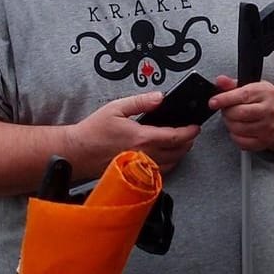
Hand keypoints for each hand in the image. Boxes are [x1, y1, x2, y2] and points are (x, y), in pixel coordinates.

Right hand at [65, 93, 201, 176]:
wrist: (77, 153)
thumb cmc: (93, 130)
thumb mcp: (116, 108)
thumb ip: (141, 102)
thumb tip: (160, 97)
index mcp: (142, 137)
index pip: (176, 137)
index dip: (190, 132)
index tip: (195, 126)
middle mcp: (145, 155)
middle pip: (178, 152)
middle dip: (188, 142)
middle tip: (189, 132)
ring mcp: (141, 168)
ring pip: (171, 164)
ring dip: (180, 154)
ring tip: (180, 142)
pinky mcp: (135, 176)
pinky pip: (159, 173)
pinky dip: (168, 164)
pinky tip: (165, 156)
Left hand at [210, 76, 273, 152]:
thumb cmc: (260, 99)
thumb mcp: (248, 86)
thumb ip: (231, 84)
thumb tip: (220, 80)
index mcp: (264, 92)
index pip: (242, 96)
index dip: (224, 99)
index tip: (213, 102)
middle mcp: (269, 110)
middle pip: (239, 113)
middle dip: (227, 112)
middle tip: (226, 110)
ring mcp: (268, 127)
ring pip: (238, 129)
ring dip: (229, 124)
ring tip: (232, 119)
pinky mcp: (264, 141)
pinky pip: (241, 142)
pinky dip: (234, 136)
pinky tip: (238, 129)